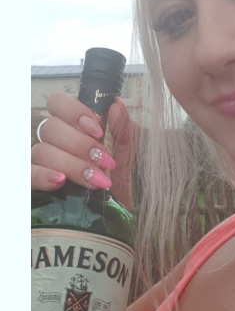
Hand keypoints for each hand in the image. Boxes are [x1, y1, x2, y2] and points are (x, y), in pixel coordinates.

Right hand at [31, 93, 137, 208]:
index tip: (98, 131)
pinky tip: (61, 181)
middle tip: (104, 161)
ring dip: (72, 164)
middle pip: (51, 128)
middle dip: (80, 145)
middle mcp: (56, 141)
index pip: (58, 102)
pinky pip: (27, 174)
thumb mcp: (131, 152)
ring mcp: (44, 162)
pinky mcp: (37, 184)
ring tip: (97, 180)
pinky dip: (43, 176)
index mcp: (76, 127)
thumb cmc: (125, 177)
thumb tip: (117, 105)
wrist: (124, 209)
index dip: (74, 112)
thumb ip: (125, 128)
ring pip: (42, 151)